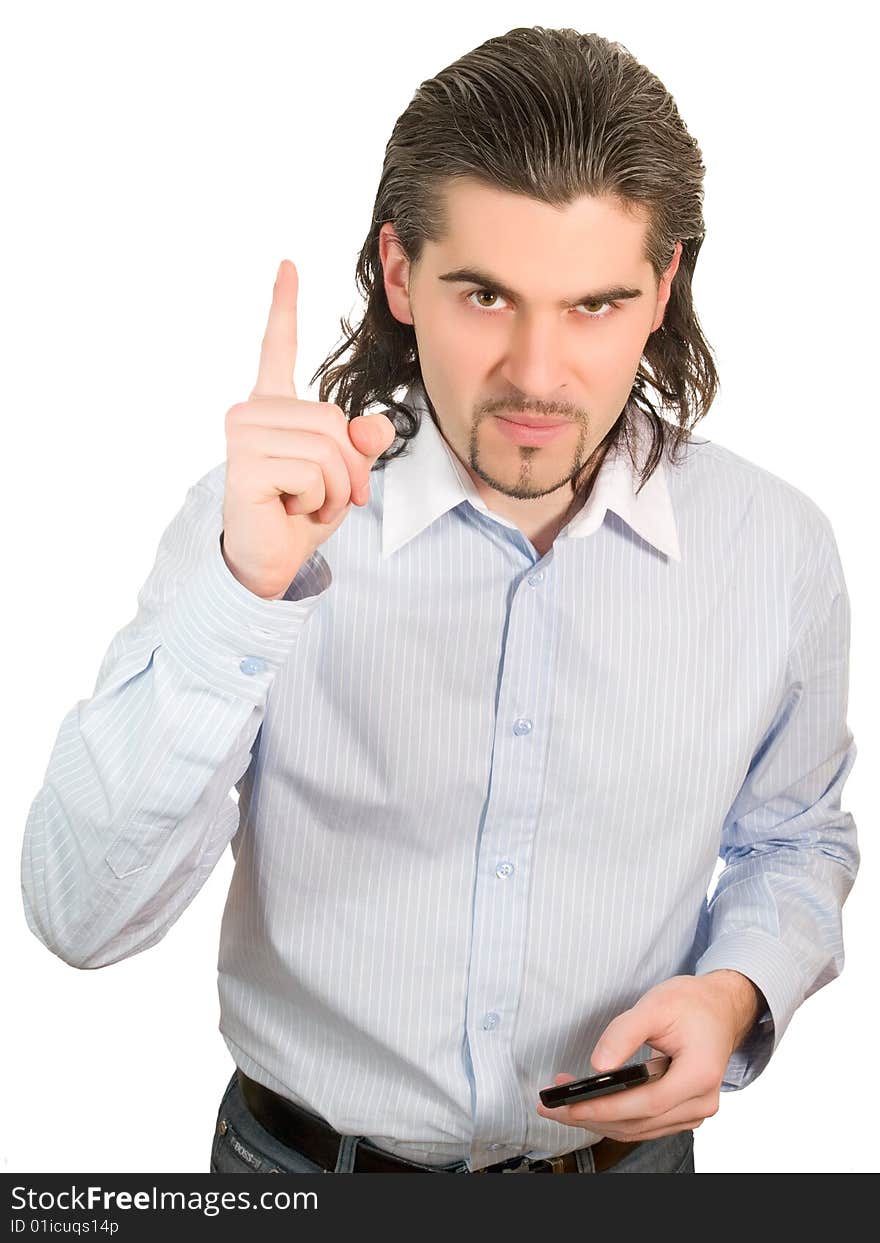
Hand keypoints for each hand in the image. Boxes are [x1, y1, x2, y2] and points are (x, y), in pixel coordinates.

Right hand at [222, 259, 396, 597]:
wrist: (269, 561)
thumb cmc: (299, 514)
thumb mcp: (342, 475)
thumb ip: (362, 443)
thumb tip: (374, 425)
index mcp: (272, 406)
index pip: (278, 348)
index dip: (284, 307)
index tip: (288, 265)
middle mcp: (251, 412)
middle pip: (332, 419)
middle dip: (347, 468)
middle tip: (327, 498)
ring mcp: (243, 436)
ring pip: (327, 448)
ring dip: (332, 490)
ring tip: (305, 505)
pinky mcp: (244, 465)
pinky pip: (312, 473)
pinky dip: (317, 502)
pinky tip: (290, 511)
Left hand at [536, 972, 761, 1142]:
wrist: (718, 1008)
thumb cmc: (691, 1004)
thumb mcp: (655, 1005)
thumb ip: (624, 1033)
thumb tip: (598, 1065)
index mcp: (699, 1074)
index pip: (646, 1103)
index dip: (605, 1107)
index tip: (570, 1106)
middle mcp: (701, 1101)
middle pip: (639, 1123)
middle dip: (591, 1116)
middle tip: (551, 1106)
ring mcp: (694, 1112)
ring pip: (639, 1129)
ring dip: (599, 1120)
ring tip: (562, 1104)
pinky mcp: (683, 1113)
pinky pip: (645, 1125)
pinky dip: (616, 1117)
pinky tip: (590, 1105)